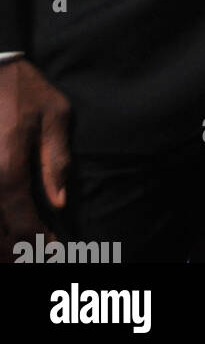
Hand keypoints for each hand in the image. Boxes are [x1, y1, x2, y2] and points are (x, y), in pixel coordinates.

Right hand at [0, 60, 71, 260]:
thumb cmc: (25, 90)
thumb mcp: (54, 116)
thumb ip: (57, 160)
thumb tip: (59, 202)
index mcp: (7, 165)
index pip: (21, 218)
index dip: (36, 238)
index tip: (52, 247)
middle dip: (13, 249)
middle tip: (34, 253)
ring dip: (0, 241)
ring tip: (16, 249)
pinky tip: (4, 227)